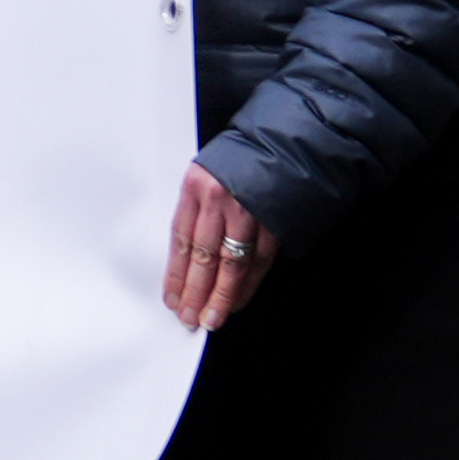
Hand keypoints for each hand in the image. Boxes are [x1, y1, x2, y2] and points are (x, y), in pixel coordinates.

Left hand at [165, 164, 277, 329]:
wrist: (287, 140)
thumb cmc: (241, 157)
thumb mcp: (207, 173)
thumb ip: (196, 210)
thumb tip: (187, 260)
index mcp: (197, 186)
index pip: (181, 239)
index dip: (176, 274)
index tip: (172, 298)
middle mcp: (222, 199)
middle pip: (204, 256)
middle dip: (196, 292)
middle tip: (189, 318)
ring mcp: (252, 211)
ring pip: (233, 263)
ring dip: (222, 296)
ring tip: (212, 319)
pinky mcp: (276, 221)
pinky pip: (259, 260)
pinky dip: (248, 284)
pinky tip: (238, 301)